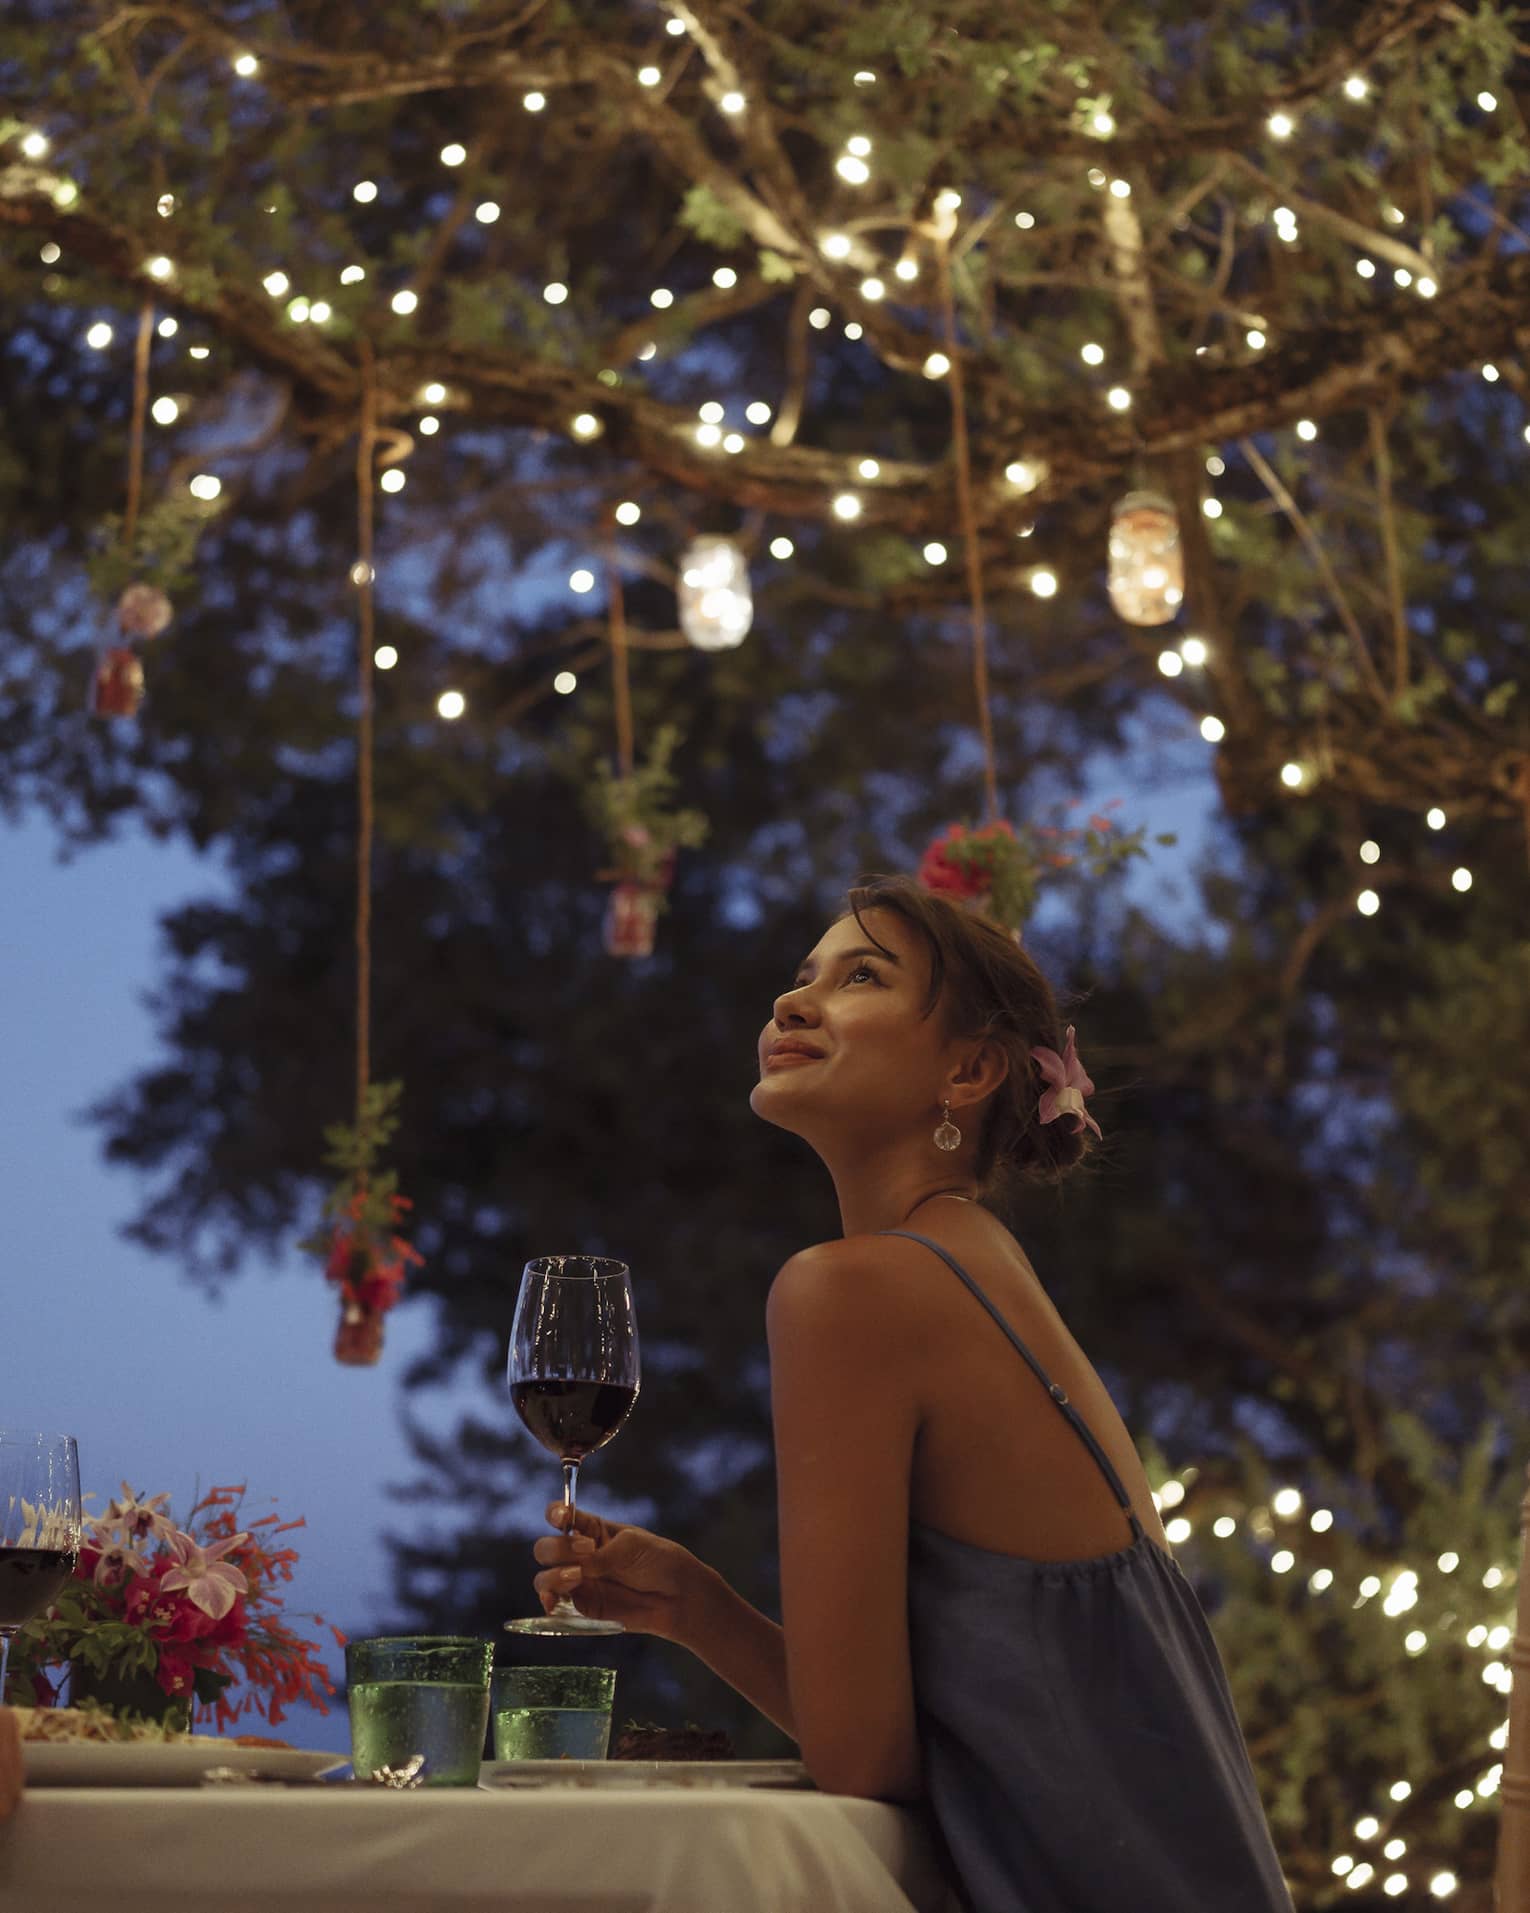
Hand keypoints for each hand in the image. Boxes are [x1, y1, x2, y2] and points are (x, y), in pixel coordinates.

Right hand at [531, 1503, 708, 1643]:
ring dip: (553, 1576)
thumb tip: (574, 1570)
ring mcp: (578, 1581)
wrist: (677, 1594)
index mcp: (591, 1530)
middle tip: (586, 1552)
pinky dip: (548, 1602)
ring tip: (577, 1576)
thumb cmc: (657, 1560)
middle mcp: (578, 1555)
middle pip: (546, 1548)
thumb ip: (600, 1556)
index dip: (555, 1514)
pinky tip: (554, 1601)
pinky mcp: (582, 1606)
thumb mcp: (630, 1547)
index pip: (561, 1516)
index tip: (562, 1518)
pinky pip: (554, 1605)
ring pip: (544, 1577)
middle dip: (558, 1549)